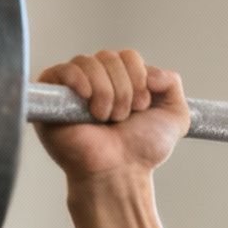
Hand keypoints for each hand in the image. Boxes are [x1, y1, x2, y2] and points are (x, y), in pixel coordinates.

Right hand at [34, 49, 189, 180]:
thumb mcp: (176, 117)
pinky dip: (78, 80)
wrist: (119, 172)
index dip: (139, 78)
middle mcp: (96, 80)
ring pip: (89, 62)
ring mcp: (73, 88)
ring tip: (104, 118)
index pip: (128, 56)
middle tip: (121, 118)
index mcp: (121, 80)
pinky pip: (62, 70)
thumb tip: (151, 71)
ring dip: (105, 92)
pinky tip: (86, 99)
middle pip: (109, 57)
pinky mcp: (51, 97)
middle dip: (123, 89)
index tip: (141, 108)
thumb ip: (172, 84)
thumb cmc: (141, 150)